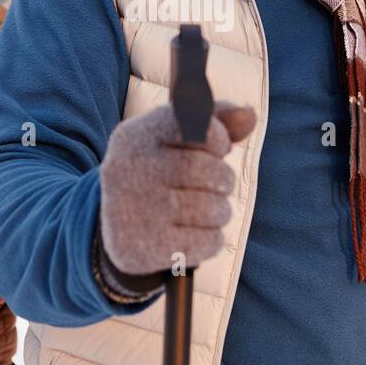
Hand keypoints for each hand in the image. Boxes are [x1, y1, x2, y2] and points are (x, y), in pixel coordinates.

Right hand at [98, 100, 256, 288]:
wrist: (117, 230)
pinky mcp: (143, 249)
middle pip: (203, 169)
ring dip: (221, 211)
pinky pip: (205, 243)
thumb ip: (215, 122)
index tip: (217, 148)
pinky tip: (199, 235)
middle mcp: (127, 170)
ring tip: (209, 210)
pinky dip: (212, 239)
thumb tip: (248, 115)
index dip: (218, 137)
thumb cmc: (158, 173)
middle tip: (219, 185)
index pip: (192, 123)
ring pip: (209, 209)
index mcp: (133, 137)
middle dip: (223, 178)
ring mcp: (132, 212)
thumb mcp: (176, 141)